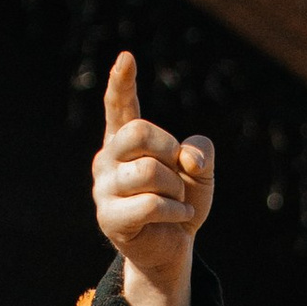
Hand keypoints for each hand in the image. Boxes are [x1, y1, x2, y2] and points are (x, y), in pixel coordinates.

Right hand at [93, 51, 212, 305]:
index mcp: (125, 140)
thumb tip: (187, 159)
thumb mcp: (202, 170)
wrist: (174, 247)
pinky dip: (175, 210)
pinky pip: (150, 204)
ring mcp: (104, 189)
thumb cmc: (182, 201)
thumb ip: (202, 151)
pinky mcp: (109, 218)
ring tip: (177, 200)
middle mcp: (108, 159)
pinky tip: (178, 217)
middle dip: (170, 149)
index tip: (127, 58)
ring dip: (176, 187)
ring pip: (148, 171)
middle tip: (179, 171)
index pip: (120, 105)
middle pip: (138, 132)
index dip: (122, 82)